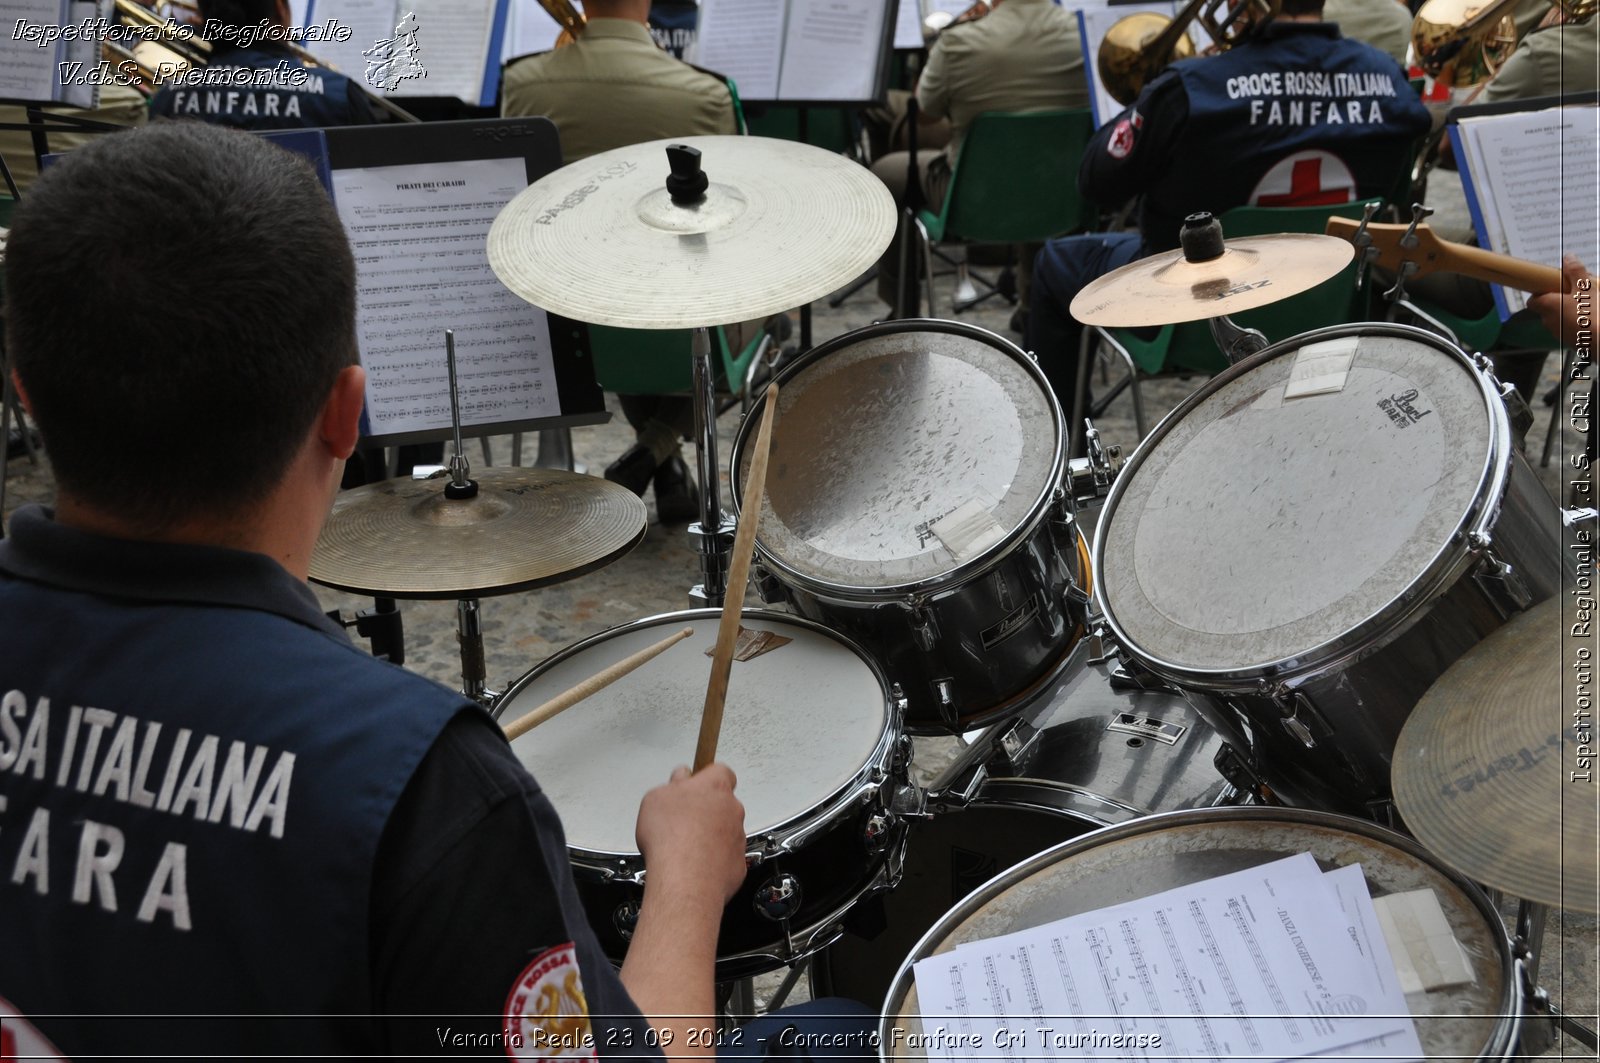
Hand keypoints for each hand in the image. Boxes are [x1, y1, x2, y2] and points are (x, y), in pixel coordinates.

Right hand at [635, 763, 746, 905]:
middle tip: (682, 820)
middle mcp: (732, 810)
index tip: (693, 785)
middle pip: (722, 803)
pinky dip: (712, 860)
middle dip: (705, 810)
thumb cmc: (671, 838)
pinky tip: (692, 866)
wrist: (684, 880)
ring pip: (724, 831)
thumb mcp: (656, 798)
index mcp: (715, 787)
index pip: (720, 771)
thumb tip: (679, 781)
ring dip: (708, 836)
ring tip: (683, 848)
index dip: (706, 777)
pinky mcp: (738, 864)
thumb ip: (673, 786)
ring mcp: (738, 837)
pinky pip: (725, 857)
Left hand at [1529, 254, 1592, 347]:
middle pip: (1547, 308)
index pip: (1532, 300)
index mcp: (1548, 307)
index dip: (1540, 292)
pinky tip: (1589, 317)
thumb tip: (1568, 258)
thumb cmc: (1592, 313)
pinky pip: (1569, 328)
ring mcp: (1558, 334)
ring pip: (1559, 318)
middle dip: (1559, 300)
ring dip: (1568, 311)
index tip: (1552, 287)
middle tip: (1574, 292)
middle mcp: (1548, 322)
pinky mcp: (1570, 342)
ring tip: (1586, 303)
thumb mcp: (1586, 287)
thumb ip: (1575, 272)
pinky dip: (1576, 322)